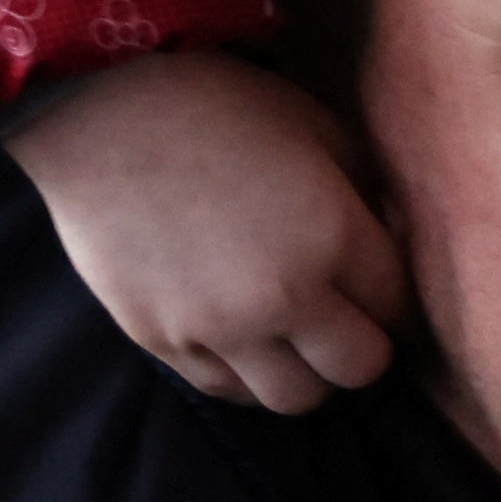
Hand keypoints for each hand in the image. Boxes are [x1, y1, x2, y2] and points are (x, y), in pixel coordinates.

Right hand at [9, 47, 410, 411]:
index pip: (398, 307)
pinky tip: (244, 336)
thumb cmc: (220, 102)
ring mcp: (219, 327)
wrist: (102, 111)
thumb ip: (366, 191)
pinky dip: (247, 374)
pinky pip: (228, 390)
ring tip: (295, 337)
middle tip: (347, 319)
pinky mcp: (164, 342)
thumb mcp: (316, 126)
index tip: (382, 288)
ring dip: (307, 372)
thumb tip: (392, 238)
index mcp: (332, 234)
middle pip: (359, 369)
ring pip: (295, 399)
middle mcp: (283, 294)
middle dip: (363, 345)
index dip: (397, 298)